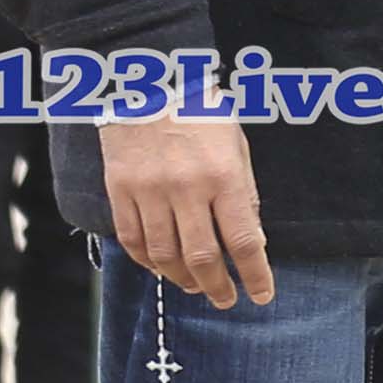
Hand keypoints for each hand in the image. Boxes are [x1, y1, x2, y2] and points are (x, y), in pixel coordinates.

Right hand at [103, 108, 272, 305]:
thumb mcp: (238, 147)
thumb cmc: (203, 113)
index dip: (254, 275)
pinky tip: (161, 269)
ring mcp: (149, 192)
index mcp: (224, 176)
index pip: (244, 240)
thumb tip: (251, 241)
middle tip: (226, 300)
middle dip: (218, 286)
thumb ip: (244, 194)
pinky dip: (147, 262)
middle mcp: (187, 189)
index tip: (262, 295)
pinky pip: (132, 239)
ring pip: (164, 255)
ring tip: (196, 287)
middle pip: (203, 256)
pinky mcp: (120, 190)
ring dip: (182, 279)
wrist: (149, 82)